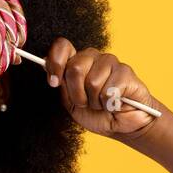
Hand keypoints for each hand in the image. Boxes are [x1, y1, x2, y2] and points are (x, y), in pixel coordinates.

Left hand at [44, 37, 159, 138]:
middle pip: (74, 68)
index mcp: (78, 62)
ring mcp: (111, 62)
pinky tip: (115, 103)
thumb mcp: (71, 103)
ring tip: (102, 103)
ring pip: (92, 82)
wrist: (121, 126)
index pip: (62, 46)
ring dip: (95, 101)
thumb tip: (46, 64)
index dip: (55, 63)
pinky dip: (109, 104)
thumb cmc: (97, 114)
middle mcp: (93, 58)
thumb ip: (62, 84)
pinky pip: (108, 90)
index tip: (54, 82)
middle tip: (86, 103)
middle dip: (77, 94)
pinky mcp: (125, 72)